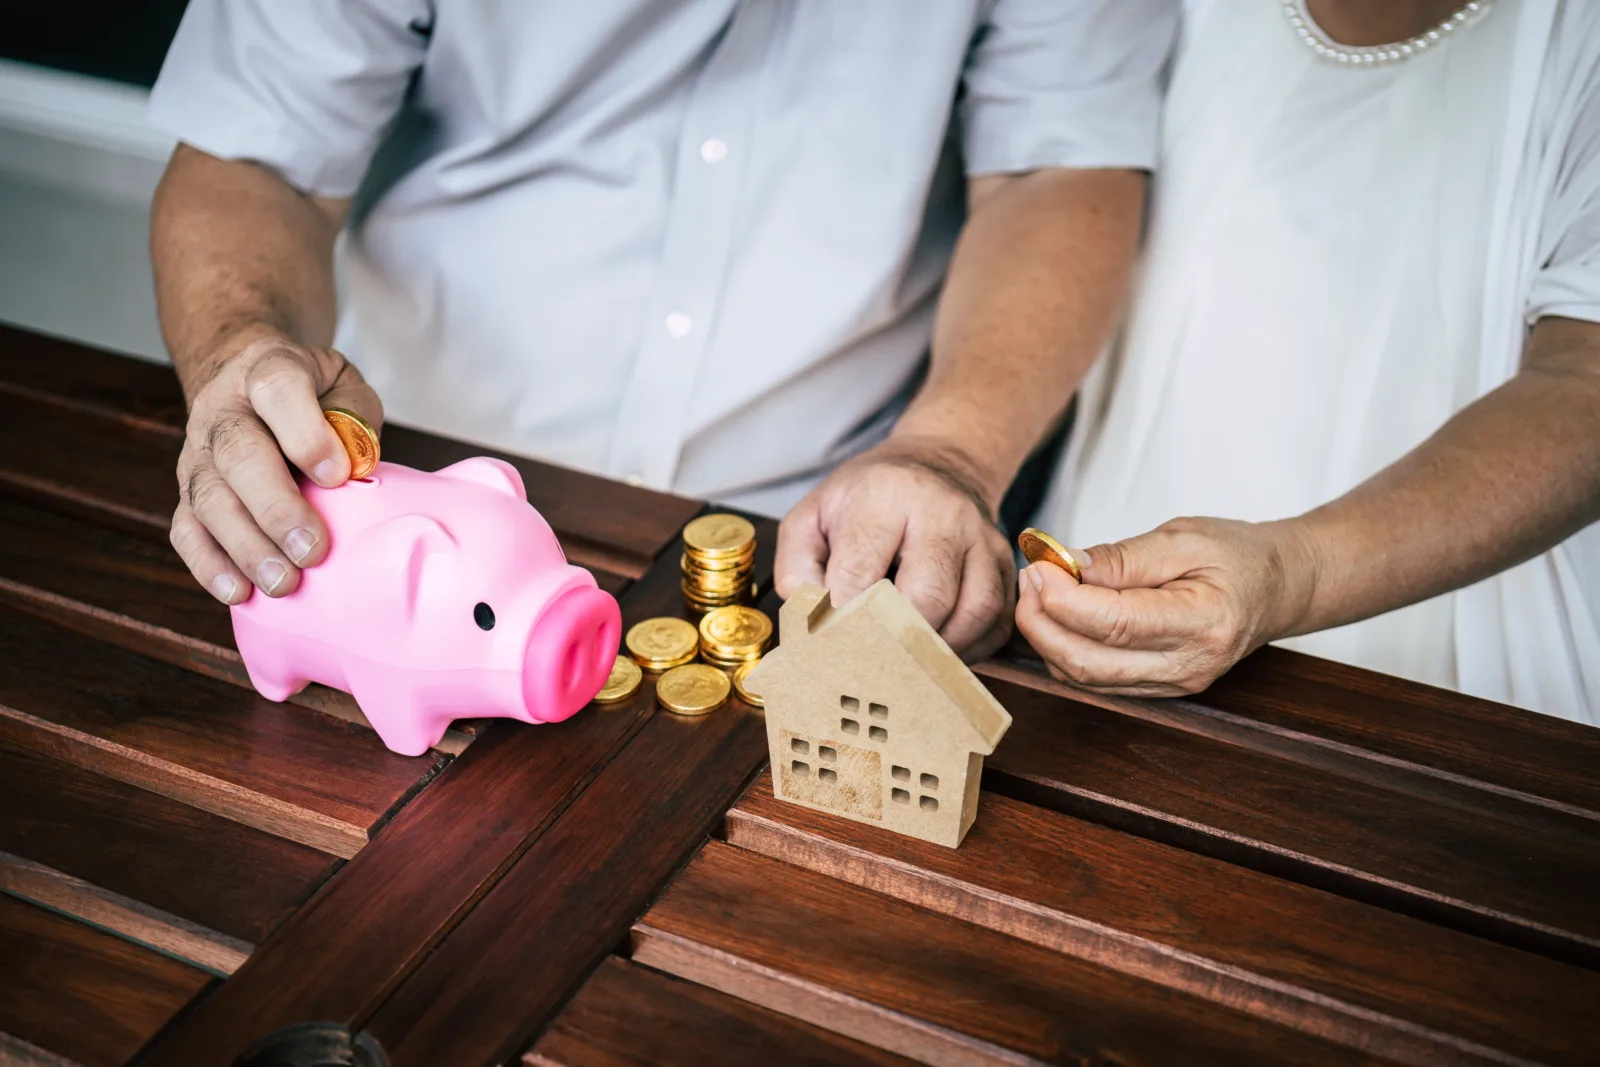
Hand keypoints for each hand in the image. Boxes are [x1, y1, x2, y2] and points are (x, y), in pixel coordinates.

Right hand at [170, 327, 382, 603]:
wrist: (242, 378)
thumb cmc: (310, 392)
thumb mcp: (342, 383)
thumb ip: (353, 416)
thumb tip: (354, 468)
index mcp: (267, 372)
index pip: (279, 392)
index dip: (306, 435)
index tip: (337, 476)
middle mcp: (223, 412)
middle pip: (238, 456)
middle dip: (275, 508)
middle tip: (311, 551)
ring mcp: (198, 454)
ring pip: (209, 499)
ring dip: (246, 547)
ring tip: (283, 583)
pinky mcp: (186, 493)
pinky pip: (186, 530)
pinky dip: (209, 565)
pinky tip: (238, 591)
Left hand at [775, 438, 1015, 659]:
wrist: (938, 464)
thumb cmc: (869, 499)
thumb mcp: (814, 514)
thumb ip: (798, 566)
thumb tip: (813, 618)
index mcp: (886, 495)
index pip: (861, 572)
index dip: (842, 617)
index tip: (830, 644)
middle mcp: (944, 513)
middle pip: (928, 597)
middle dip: (896, 640)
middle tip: (872, 663)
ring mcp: (983, 538)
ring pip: (974, 612)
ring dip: (939, 649)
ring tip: (908, 661)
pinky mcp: (1006, 564)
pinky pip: (997, 621)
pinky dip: (970, 648)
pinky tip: (940, 649)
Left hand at [1013, 516, 1318, 695]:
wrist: (1279, 587)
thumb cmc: (1238, 556)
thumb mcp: (1183, 537)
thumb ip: (1122, 557)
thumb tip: (1065, 565)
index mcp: (1204, 622)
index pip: (1115, 624)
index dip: (1063, 598)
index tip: (1039, 567)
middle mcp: (1188, 665)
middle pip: (1090, 663)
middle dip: (1041, 623)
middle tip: (1029, 578)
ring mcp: (1174, 685)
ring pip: (1085, 678)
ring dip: (1047, 637)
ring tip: (1038, 590)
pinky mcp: (1159, 690)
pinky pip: (1096, 681)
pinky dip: (1065, 651)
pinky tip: (1058, 615)